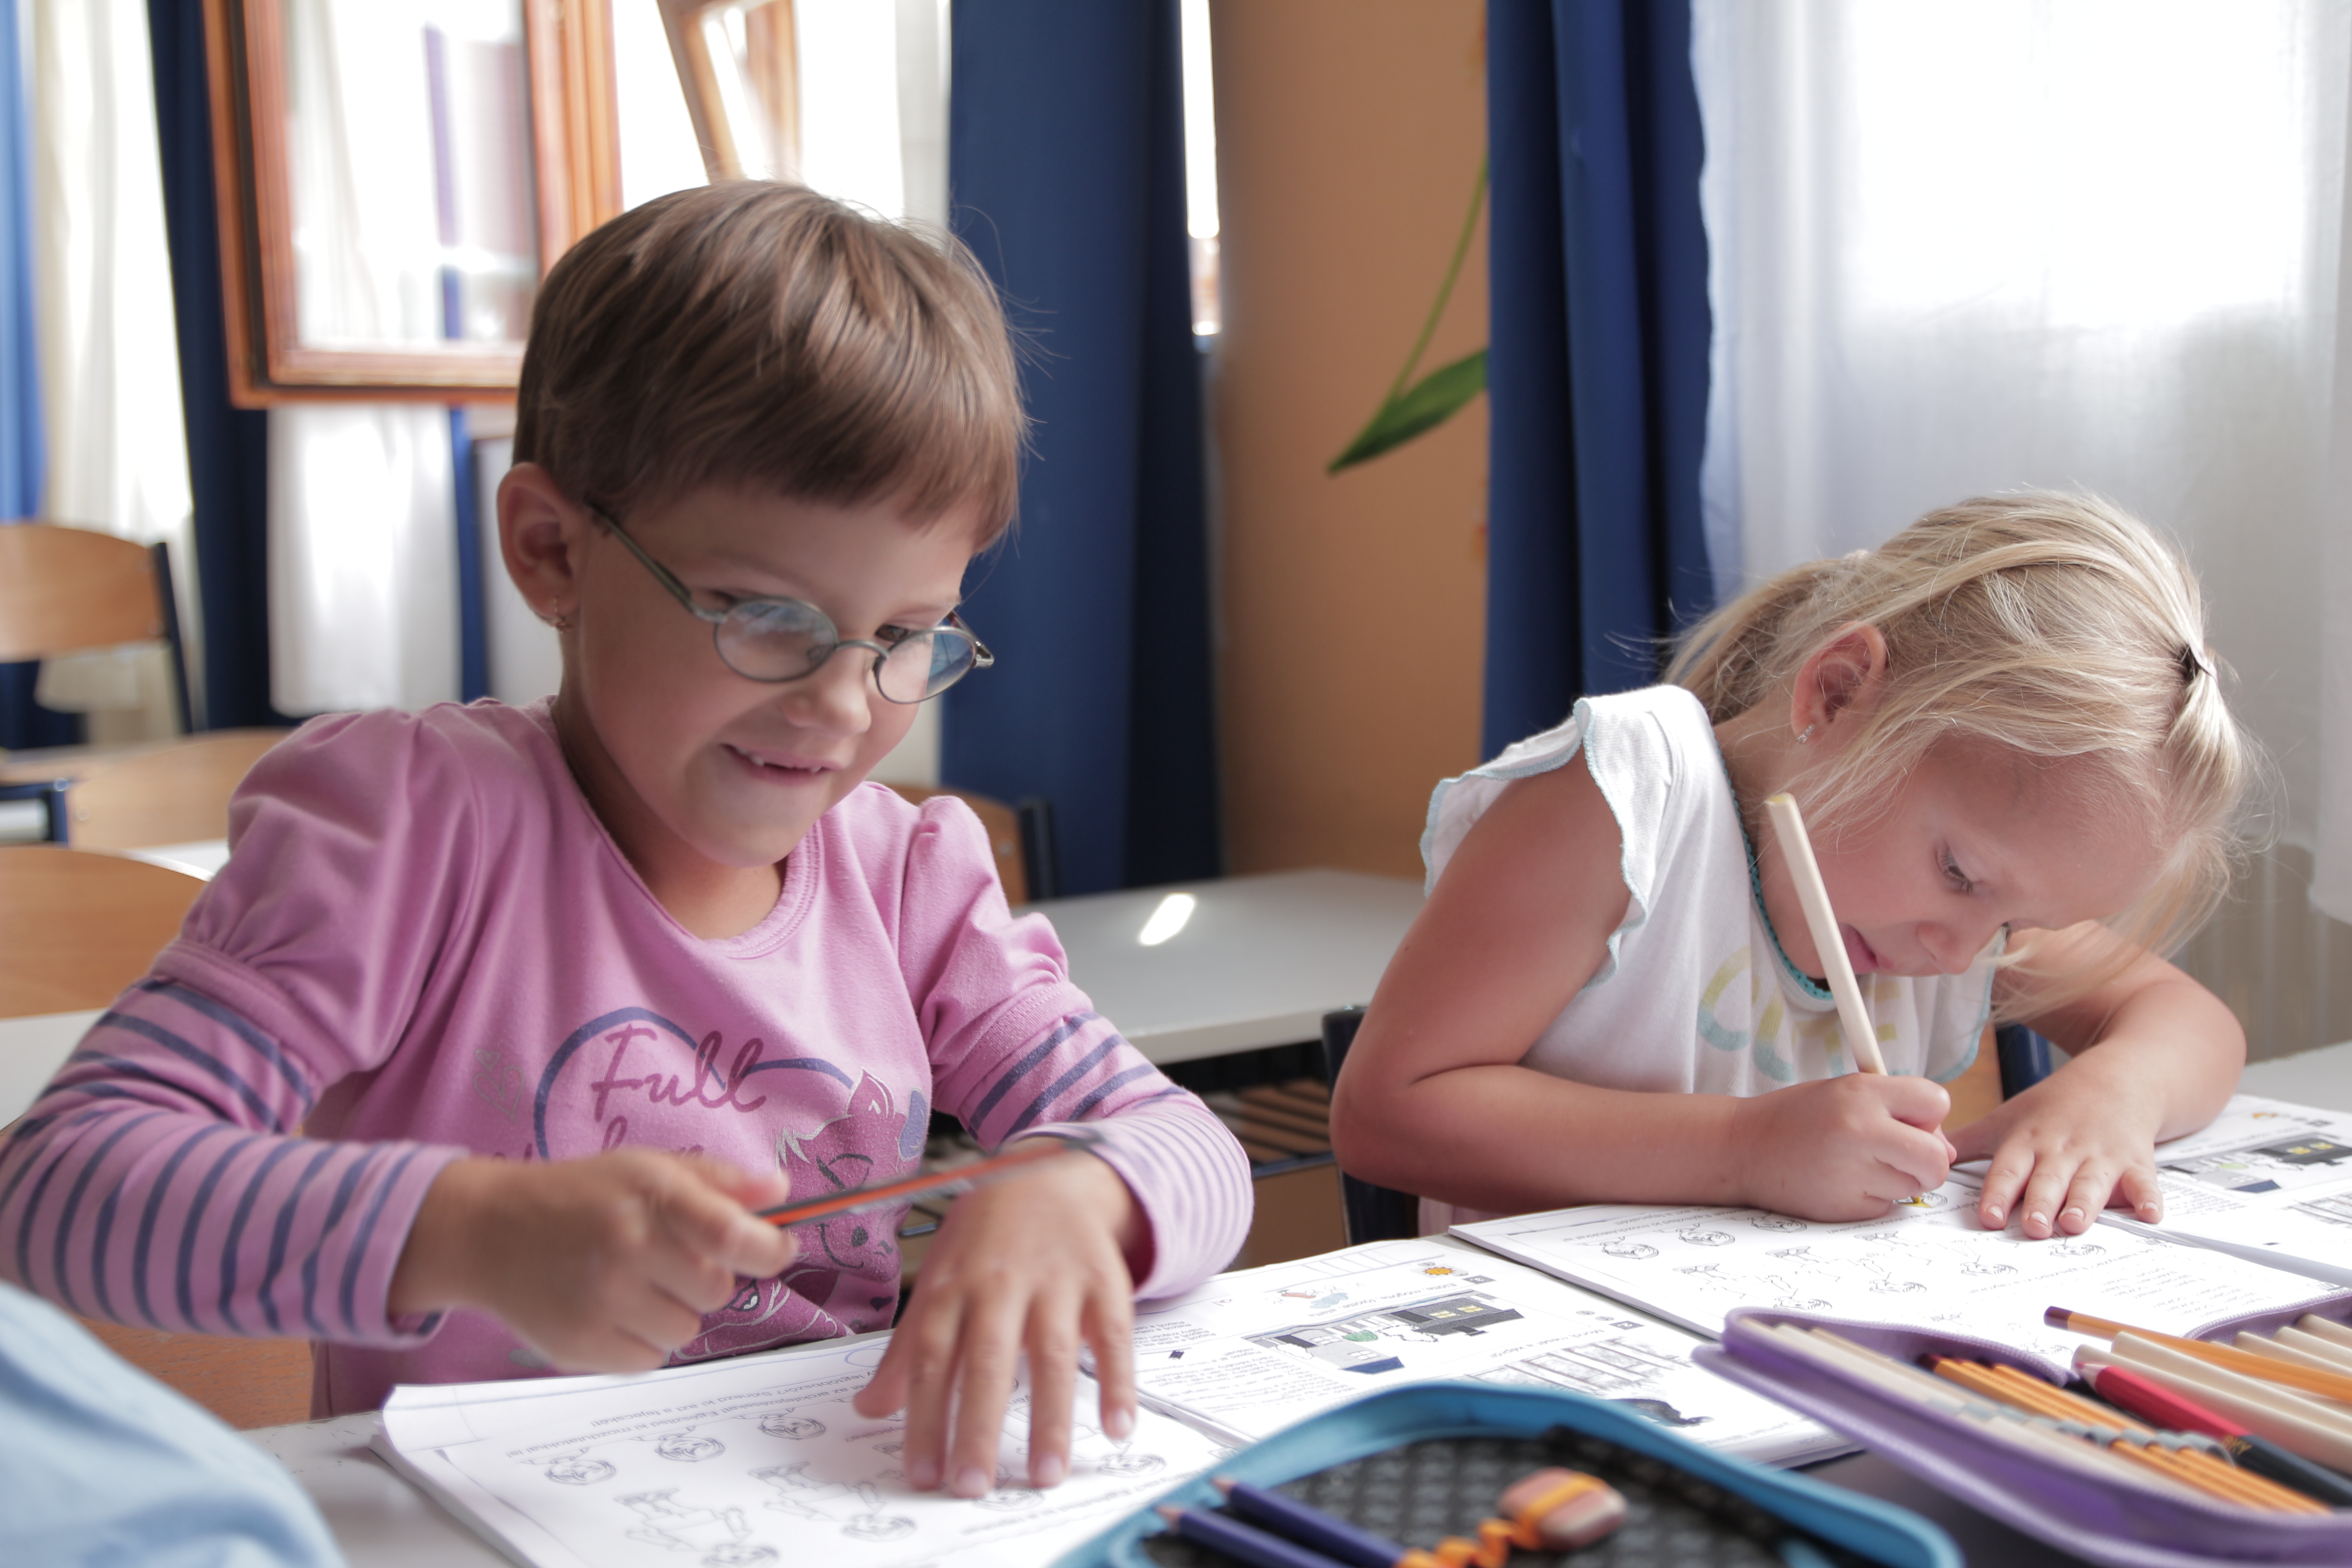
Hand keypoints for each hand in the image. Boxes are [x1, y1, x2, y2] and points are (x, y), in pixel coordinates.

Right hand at [388, 1150, 793, 1369]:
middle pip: (715, 1290)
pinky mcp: (579, 1344)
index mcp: (651, 1196)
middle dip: (705, 1279)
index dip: (768, 1248)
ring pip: (684, 1331)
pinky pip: (647, 1361)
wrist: (489, 1231)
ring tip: (631, 1284)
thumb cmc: (581, 1195)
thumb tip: (782, 1192)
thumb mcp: (648, 1168)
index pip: (730, 1233)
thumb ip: (719, 1182)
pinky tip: (610, 1311)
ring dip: (671, 1313)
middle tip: (669, 1262)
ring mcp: (600, 1299)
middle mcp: (626, 1247)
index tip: (776, 1249)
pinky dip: (639, 1342)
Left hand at [853, 1142, 1145, 1496]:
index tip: (924, 1473)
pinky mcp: (1103, 1281)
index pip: (932, 1359)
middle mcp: (1002, 1284)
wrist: (1049, 1174)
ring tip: (1045, 1475)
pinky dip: (1119, 1381)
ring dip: (1050, 1418)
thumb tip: (868, 1409)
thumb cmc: (985, 1238)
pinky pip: (1114, 1335)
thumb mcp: (938, 1279)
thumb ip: (907, 1349)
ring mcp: (1056, 1281)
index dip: (924, 1417)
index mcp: (953, 1286)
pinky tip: (1118, 1427)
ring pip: (1053, 1354)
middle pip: (988, 1361)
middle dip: (978, 1425)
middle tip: (973, 1485)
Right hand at [1730, 1073, 1953, 1220]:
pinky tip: (1841, 1182)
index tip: (1910, 1123)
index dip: (1930, 1117)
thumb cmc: (1797, 1117)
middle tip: (1898, 1155)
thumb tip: (1949, 1151)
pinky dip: (1872, 1198)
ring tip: (1857, 1165)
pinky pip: (1886, 1206)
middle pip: (1937, 1158)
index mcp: (1861, 1093)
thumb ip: (1897, 1111)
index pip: (1937, 1102)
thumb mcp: (1844, 1093)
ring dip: (1897, 1180)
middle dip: (1928, 1161)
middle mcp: (1860, 1130)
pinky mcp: (1846, 1206)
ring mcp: (1853, 1172)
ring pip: (1914, 1187)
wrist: (1741, 1149)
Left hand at [1950, 1060, 2166, 1237]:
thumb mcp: (2008, 1118)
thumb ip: (1968, 1142)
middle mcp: (2063, 1149)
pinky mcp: (2136, 1161)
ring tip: (2074, 1224)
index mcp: (2028, 1141)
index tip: (1989, 1217)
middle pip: (2049, 1180)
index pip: (2009, 1170)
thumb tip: (1923, 1156)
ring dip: (2084, 1204)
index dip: (1998, 1193)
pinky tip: (2149, 1214)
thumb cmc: (2054, 1106)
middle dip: (2041, 1204)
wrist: (2116, 1077)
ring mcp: (2101, 1155)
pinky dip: (2147, 1198)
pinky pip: (2143, 1182)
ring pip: (2091, 1183)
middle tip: (2034, 1228)